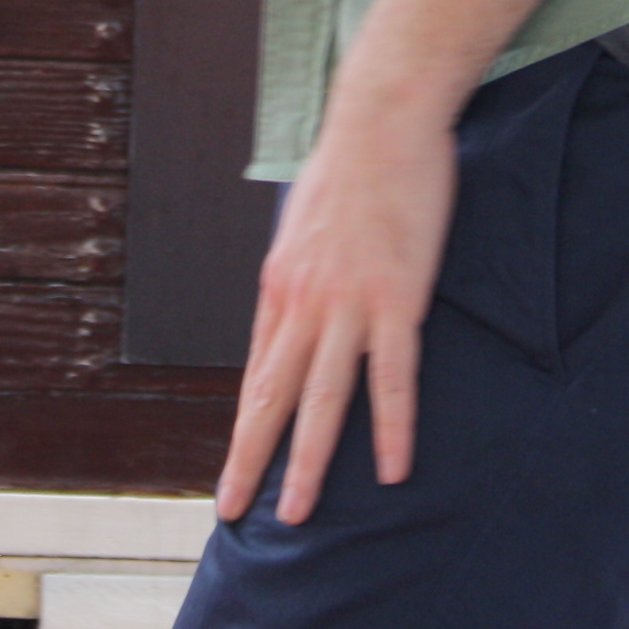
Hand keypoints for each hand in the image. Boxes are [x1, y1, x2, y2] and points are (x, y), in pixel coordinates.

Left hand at [217, 92, 456, 525]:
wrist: (381, 116)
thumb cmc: (352, 164)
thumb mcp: (306, 223)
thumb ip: (303, 269)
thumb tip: (299, 300)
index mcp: (279, 286)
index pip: (258, 374)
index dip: (246, 428)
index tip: (236, 470)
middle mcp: (302, 303)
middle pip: (272, 398)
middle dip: (251, 461)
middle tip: (232, 513)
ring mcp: (348, 304)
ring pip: (323, 399)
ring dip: (308, 462)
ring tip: (296, 513)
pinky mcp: (396, 298)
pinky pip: (392, 377)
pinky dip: (392, 427)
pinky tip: (392, 468)